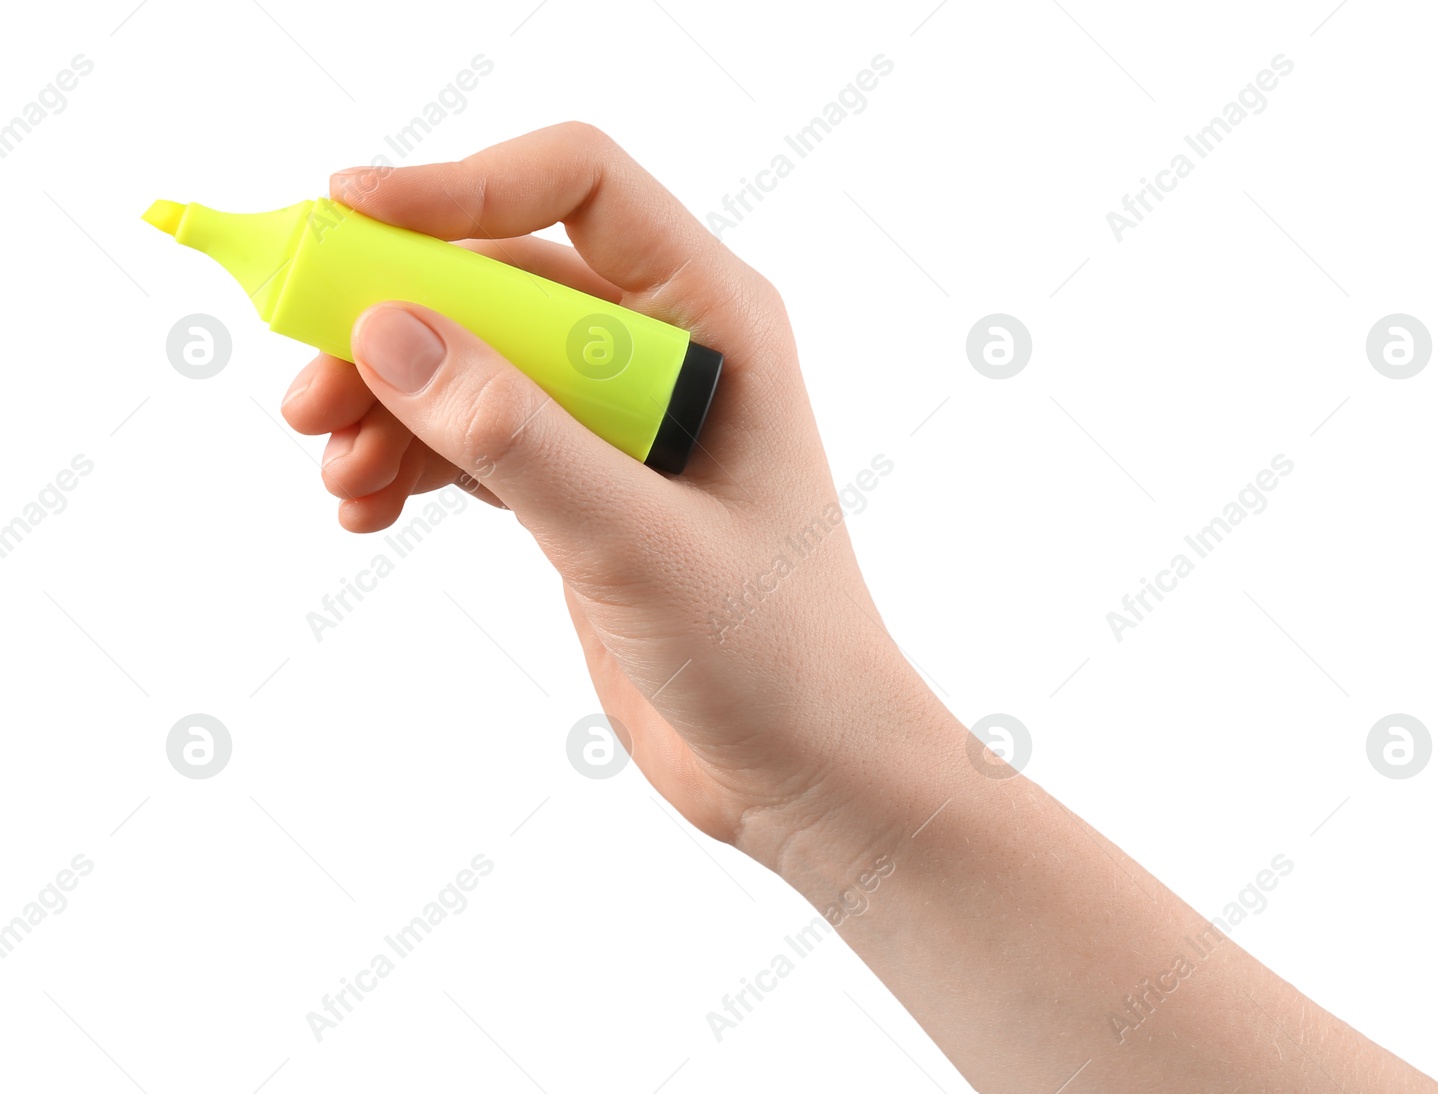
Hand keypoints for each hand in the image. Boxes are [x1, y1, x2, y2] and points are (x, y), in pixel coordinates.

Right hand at [280, 122, 948, 855]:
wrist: (806, 769)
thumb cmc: (772, 652)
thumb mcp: (636, 542)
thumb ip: (518, 438)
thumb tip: (387, 331)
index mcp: (715, 321)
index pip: (581, 186)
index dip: (461, 183)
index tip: (346, 211)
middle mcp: (663, 352)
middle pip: (501, 280)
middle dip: (393, 324)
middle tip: (307, 399)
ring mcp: (618, 423)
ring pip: (474, 363)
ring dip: (389, 404)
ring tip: (338, 475)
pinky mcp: (583, 489)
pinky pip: (475, 439)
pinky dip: (414, 460)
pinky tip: (367, 508)